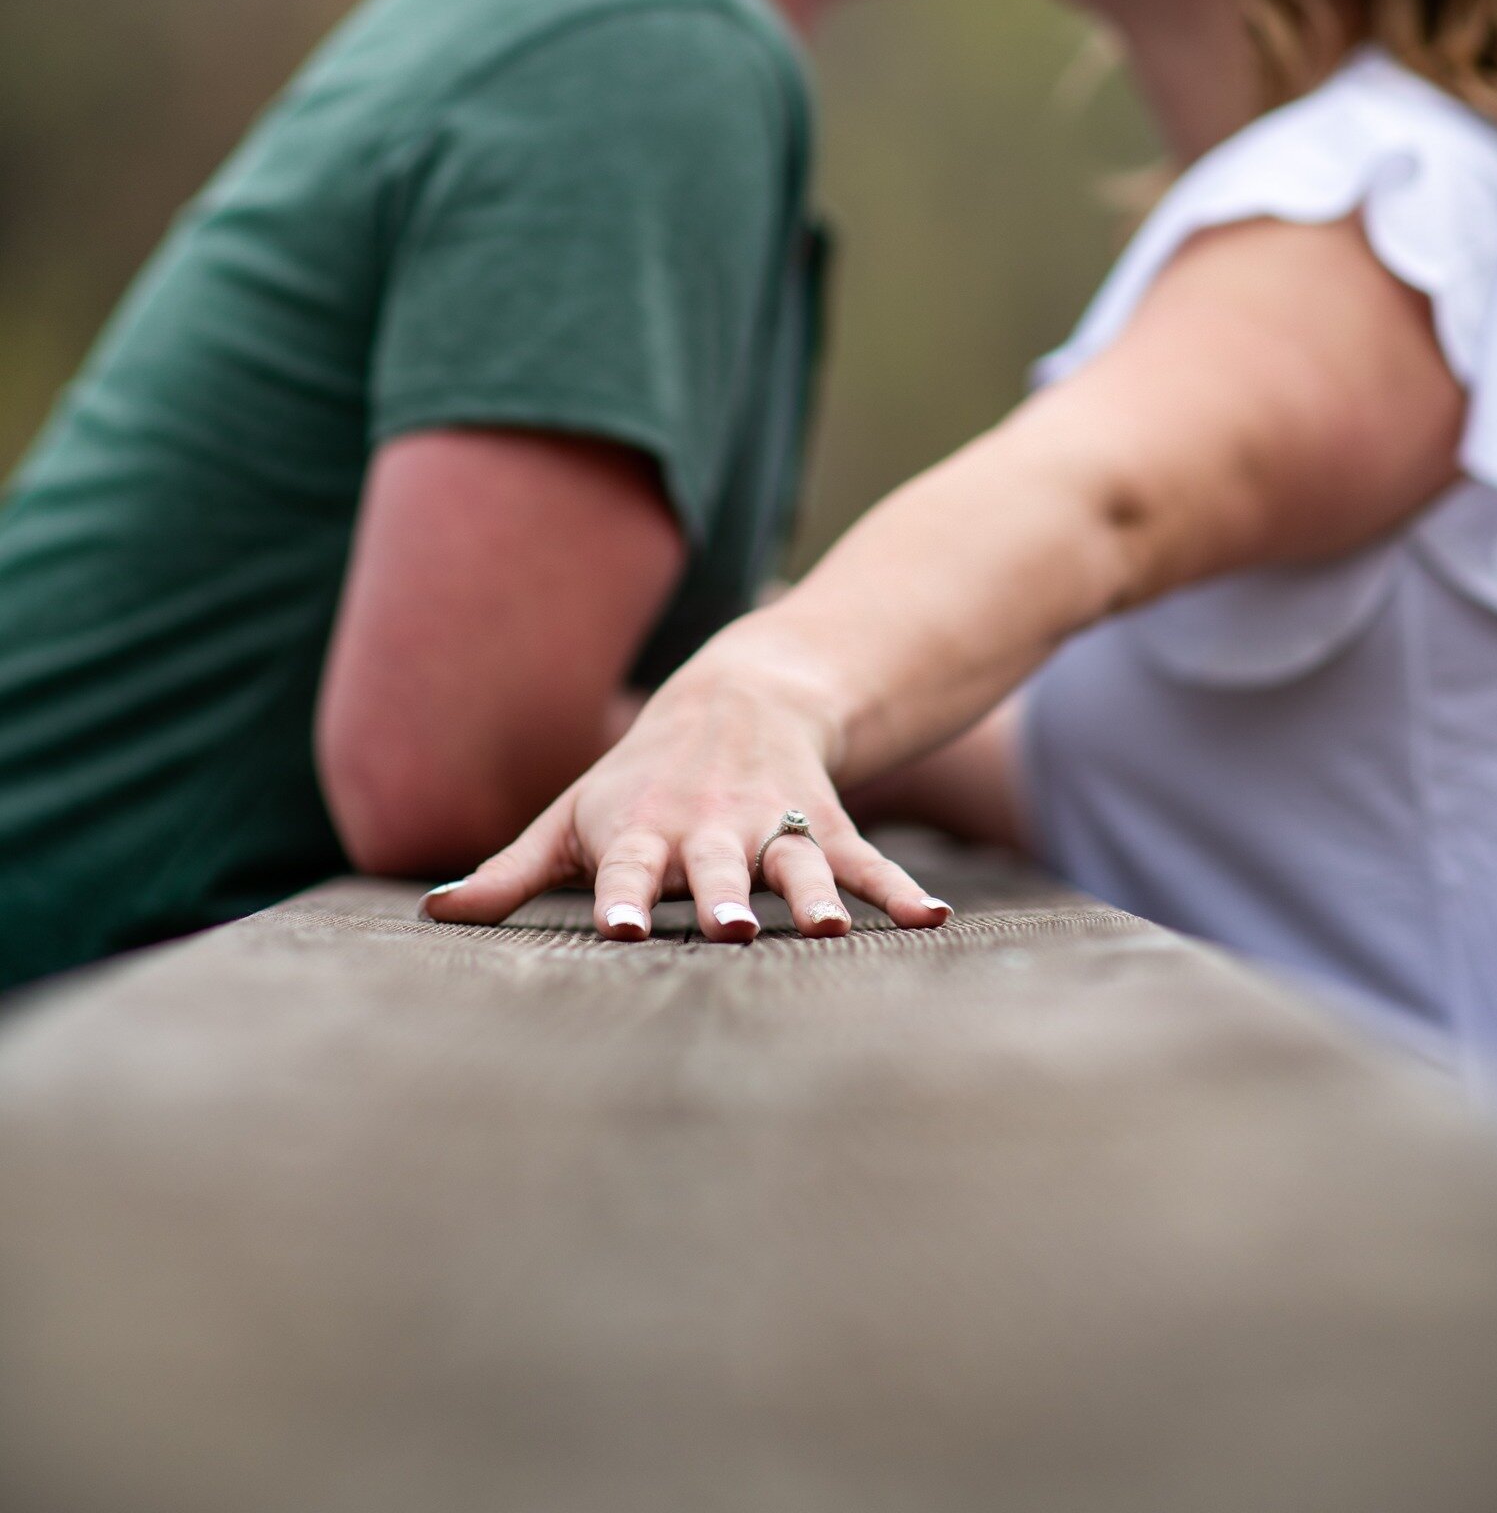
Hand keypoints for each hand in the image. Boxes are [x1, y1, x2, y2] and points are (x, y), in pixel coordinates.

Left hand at [416, 655, 952, 942]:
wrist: (737, 693)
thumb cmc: (635, 778)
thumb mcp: (570, 817)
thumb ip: (510, 873)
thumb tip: (435, 915)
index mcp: (641, 830)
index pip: (626, 869)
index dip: (622, 898)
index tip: (617, 931)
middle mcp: (710, 828)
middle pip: (717, 867)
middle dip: (725, 899)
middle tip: (733, 933)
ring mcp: (772, 824)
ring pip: (796, 862)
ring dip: (816, 895)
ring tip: (837, 931)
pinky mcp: (824, 822)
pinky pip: (862, 859)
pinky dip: (897, 888)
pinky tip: (931, 920)